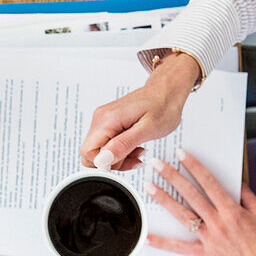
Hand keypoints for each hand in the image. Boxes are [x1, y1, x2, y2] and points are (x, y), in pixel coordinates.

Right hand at [78, 52, 201, 170]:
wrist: (167, 92)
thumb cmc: (163, 107)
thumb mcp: (147, 130)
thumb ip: (123, 145)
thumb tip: (102, 160)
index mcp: (108, 119)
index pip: (87, 152)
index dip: (104, 164)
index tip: (125, 162)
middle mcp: (101, 118)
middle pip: (93, 154)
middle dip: (114, 162)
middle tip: (136, 156)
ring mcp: (104, 119)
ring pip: (101, 151)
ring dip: (120, 156)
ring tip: (139, 149)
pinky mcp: (109, 122)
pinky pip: (108, 144)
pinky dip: (122, 149)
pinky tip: (136, 144)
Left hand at [144, 151, 255, 255]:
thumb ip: (248, 197)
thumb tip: (236, 182)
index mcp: (233, 211)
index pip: (209, 183)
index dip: (194, 166)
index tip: (182, 154)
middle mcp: (218, 223)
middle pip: (191, 195)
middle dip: (173, 176)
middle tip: (157, 164)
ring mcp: (210, 239)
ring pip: (183, 215)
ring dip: (164, 200)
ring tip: (150, 187)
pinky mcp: (205, 254)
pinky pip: (181, 248)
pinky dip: (163, 243)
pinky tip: (148, 236)